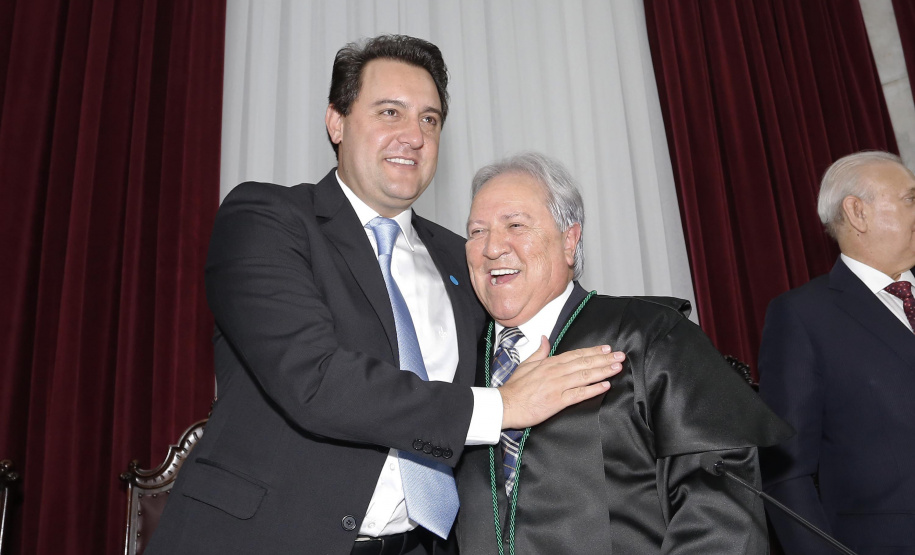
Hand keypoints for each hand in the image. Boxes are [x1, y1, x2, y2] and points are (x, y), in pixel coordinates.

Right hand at [498, 336, 624, 428]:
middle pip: (584, 363)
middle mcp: (555, 372)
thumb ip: (539, 352)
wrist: (505, 405)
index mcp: (549, 363)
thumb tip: (545, 338)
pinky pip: (579, 394)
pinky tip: (605, 385)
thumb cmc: (514, 387)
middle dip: (604, 359)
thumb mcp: (525, 364)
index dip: (592, 351)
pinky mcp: (557, 401)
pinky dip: (593, 389)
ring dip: (603, 371)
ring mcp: (557, 386)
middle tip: (620, 356)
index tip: (606, 348)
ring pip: (584, 376)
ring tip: (617, 367)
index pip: (575, 354)